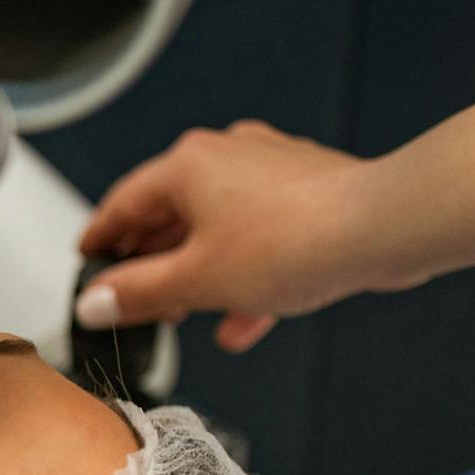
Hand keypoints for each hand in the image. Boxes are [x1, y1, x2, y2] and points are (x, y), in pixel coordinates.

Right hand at [75, 121, 405, 351]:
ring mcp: (269, 169)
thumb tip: (94, 302)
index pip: (121, 204)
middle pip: (170, 216)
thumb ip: (136, 293)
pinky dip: (245, 273)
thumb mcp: (195, 280)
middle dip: (154, 266)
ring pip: (217, 228)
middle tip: (138, 303)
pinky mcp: (308, 190)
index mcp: (186, 166)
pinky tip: (242, 318)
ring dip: (200, 276)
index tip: (87, 264)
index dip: (99, 241)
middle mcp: (225, 156)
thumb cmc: (296, 241)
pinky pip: (260, 235)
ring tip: (190, 315)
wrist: (387, 228)